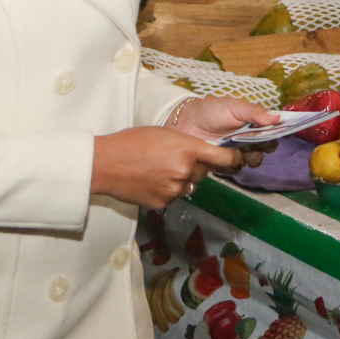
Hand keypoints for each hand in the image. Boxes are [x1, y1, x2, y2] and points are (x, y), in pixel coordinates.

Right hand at [91, 127, 241, 209]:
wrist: (105, 163)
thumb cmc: (131, 142)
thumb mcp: (164, 135)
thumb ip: (186, 147)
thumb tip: (201, 158)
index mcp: (188, 149)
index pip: (225, 158)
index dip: (232, 159)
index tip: (235, 158)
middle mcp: (186, 171)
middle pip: (204, 173)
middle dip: (195, 168)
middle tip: (174, 161)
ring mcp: (175, 190)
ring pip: (189, 186)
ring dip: (181, 181)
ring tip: (158, 171)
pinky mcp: (164, 203)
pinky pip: (174, 197)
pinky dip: (167, 191)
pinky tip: (150, 182)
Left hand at [171, 95, 279, 168]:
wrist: (185, 123)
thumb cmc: (211, 111)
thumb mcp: (234, 107)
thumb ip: (254, 113)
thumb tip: (278, 118)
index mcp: (254, 124)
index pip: (273, 132)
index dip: (276, 134)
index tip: (273, 134)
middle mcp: (249, 139)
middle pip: (266, 148)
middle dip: (262, 147)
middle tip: (251, 142)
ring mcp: (238, 152)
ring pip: (253, 161)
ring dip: (248, 156)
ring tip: (235, 149)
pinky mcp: (225, 163)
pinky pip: (236, 168)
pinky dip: (231, 163)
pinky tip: (222, 154)